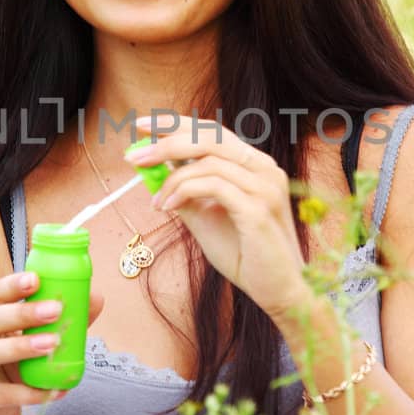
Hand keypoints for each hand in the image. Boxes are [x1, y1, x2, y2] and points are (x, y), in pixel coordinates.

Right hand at [0, 271, 106, 414]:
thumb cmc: (11, 366)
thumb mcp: (32, 339)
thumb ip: (59, 319)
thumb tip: (95, 298)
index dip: (11, 285)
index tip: (37, 279)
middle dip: (21, 313)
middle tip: (55, 310)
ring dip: (19, 347)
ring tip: (52, 345)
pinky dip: (26, 392)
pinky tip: (52, 390)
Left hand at [126, 116, 307, 318]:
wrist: (279, 291)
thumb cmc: (245, 255)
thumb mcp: (206, 218)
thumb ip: (186, 192)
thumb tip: (154, 172)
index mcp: (255, 165)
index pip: (212, 131)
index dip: (175, 123)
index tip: (142, 125)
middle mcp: (264, 168)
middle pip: (209, 136)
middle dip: (166, 141)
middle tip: (134, 155)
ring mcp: (265, 186)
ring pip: (208, 161)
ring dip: (171, 178)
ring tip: (156, 201)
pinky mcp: (259, 207)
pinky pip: (213, 185)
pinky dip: (184, 191)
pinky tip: (169, 207)